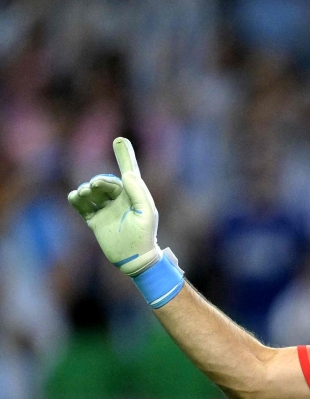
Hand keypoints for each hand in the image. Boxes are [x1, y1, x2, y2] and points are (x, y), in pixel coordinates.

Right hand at [68, 138, 161, 275]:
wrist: (135, 259)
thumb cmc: (145, 236)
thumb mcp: (146, 213)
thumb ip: (138, 192)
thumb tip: (127, 174)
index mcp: (134, 196)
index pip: (128, 171)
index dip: (124, 156)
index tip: (119, 140)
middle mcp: (119, 200)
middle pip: (105, 183)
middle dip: (99, 181)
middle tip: (95, 185)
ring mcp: (106, 210)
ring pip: (92, 193)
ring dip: (87, 189)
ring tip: (84, 192)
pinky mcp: (95, 221)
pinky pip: (82, 207)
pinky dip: (76, 200)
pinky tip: (75, 196)